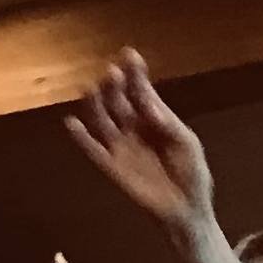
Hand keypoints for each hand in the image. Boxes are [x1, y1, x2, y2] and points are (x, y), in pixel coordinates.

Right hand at [64, 51, 214, 229]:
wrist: (187, 208)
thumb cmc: (191, 173)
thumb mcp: (187, 143)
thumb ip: (168, 124)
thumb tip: (149, 105)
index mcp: (153, 118)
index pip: (141, 91)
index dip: (134, 74)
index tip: (129, 54)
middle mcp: (133, 127)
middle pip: (118, 101)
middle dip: (114, 86)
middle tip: (112, 72)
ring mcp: (121, 146)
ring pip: (102, 121)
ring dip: (95, 104)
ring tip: (89, 88)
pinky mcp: (113, 167)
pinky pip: (94, 151)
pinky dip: (82, 138)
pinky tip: (72, 123)